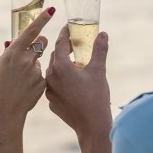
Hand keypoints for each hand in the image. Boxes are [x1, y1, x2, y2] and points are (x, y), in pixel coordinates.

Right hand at [0, 6, 55, 129]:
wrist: (2, 114)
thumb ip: (4, 54)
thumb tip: (10, 44)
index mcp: (13, 53)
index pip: (31, 31)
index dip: (42, 19)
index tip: (51, 10)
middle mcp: (27, 60)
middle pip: (42, 43)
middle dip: (40, 43)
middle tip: (33, 49)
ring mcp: (36, 72)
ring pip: (39, 62)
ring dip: (32, 66)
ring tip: (19, 82)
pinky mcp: (42, 84)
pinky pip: (41, 75)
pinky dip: (34, 79)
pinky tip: (24, 90)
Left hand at [45, 25, 110, 140]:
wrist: (92, 126)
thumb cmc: (96, 97)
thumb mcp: (99, 71)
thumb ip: (99, 50)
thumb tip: (103, 34)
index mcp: (60, 66)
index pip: (60, 42)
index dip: (66, 33)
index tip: (70, 27)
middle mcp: (50, 77)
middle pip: (55, 56)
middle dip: (65, 48)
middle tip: (76, 43)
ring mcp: (49, 91)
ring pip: (53, 71)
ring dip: (62, 64)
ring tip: (75, 62)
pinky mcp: (51, 102)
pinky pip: (54, 85)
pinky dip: (61, 80)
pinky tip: (71, 82)